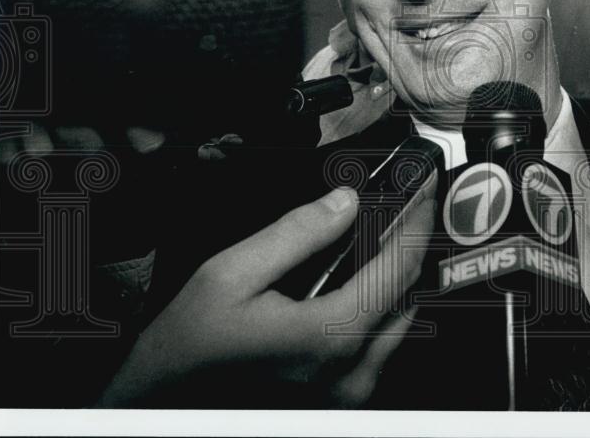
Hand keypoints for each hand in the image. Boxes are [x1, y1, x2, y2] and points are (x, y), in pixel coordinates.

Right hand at [98, 180, 435, 405]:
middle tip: (409, 202)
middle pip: (408, 292)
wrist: (167, 401)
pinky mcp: (343, 396)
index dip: (415, 220)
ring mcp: (350, 390)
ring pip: (403, 319)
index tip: (422, 188)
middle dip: (412, 241)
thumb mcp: (230, 275)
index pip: (397, 267)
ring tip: (389, 231)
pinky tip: (367, 274)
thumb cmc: (190, 345)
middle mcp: (349, 371)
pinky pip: (385, 342)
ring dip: (401, 273)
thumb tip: (346, 201)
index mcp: (327, 336)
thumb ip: (295, 234)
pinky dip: (385, 302)